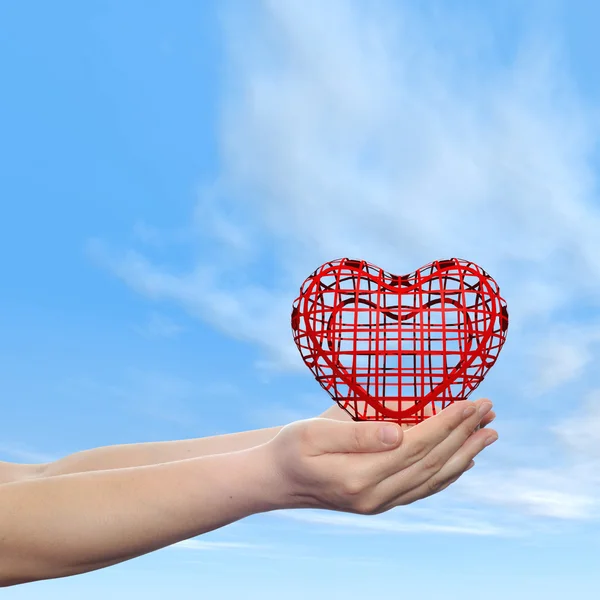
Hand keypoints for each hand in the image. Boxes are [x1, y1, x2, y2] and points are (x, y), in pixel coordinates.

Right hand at [267, 399, 496, 514]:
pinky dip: (448, 473)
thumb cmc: (291, 447)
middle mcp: (375, 497)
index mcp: (359, 476)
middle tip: (488, 409)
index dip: (446, 423)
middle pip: (432, 462)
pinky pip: (423, 489)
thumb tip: (399, 430)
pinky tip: (464, 461)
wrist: (277, 480)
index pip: (416, 445)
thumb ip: (356, 432)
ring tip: (489, 433)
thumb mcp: (313, 432)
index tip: (469, 401)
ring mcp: (380, 504)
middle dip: (464, 433)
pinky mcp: (380, 503)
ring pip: (433, 478)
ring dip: (465, 453)